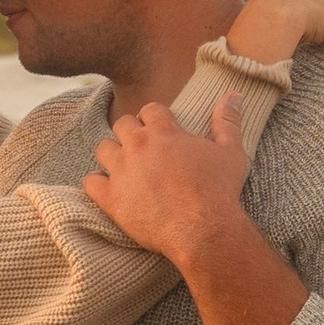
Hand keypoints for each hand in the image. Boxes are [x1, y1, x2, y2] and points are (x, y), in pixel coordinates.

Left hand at [81, 96, 252, 266]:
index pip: (149, 110)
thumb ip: (227, 121)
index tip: (160, 132)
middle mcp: (138, 145)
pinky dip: (97, 185)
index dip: (154, 119)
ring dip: (113, 155)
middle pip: (122, 124)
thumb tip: (233, 95)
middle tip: (143, 152)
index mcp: (164, 131)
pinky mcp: (110, 197)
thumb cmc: (219, 191)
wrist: (203, 230)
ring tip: (126, 169)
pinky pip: (90, 182)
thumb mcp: (230, 152)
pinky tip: (110, 190)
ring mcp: (122, 170)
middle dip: (131, 134)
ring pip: (103, 149)